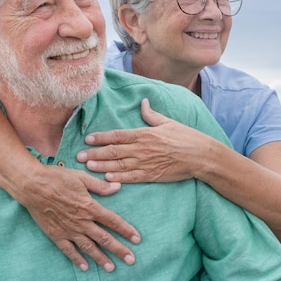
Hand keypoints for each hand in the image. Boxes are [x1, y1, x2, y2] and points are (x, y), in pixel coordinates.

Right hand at [19, 164, 140, 271]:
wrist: (32, 186)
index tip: (137, 239)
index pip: (113, 221)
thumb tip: (117, 187)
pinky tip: (86, 267)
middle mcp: (82, 221)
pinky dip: (77, 259)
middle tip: (131, 260)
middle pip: (104, 239)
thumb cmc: (57, 178)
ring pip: (89, 248)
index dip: (126, 230)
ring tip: (111, 268)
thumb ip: (100, 186)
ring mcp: (69, 230)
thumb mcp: (81, 178)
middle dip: (119, 250)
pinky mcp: (56, 235)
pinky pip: (69, 250)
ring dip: (101, 258)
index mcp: (90, 207)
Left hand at [77, 99, 206, 182]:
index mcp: (145, 133)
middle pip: (113, 151)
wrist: (200, 156)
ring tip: (87, 167)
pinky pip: (131, 177)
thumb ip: (151, 115)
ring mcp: (146, 162)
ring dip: (101, 166)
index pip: (117, 135)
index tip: (88, 139)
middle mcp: (142, 148)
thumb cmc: (185, 137)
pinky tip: (106, 178)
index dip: (101, 137)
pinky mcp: (152, 175)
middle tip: (79, 156)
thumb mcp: (168, 122)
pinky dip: (118, 178)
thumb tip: (143, 102)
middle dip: (95, 153)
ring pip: (119, 165)